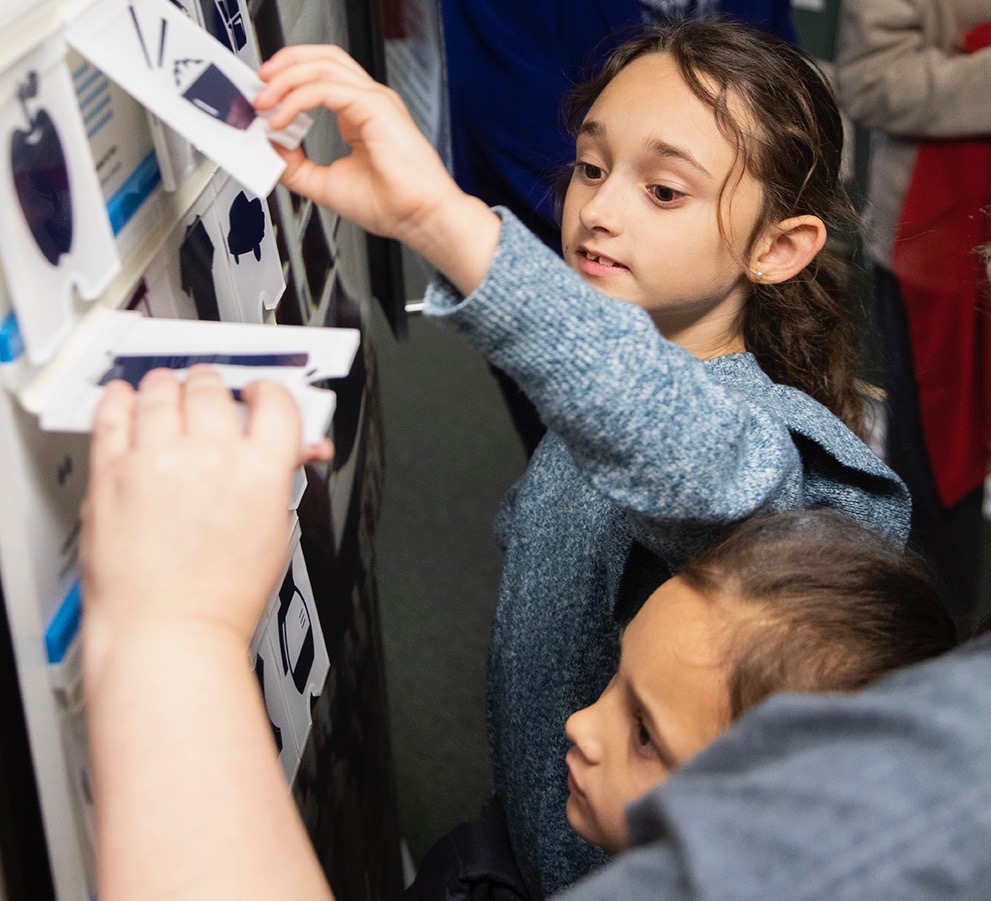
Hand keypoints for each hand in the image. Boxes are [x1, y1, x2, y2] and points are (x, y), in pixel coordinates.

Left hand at [80, 367, 329, 674]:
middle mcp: (210, 455)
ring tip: (167, 391)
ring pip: (162, 390)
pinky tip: (125, 397)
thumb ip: (279, 477)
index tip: (260, 393)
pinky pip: (113, 413)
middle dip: (216, 386)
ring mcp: (158, 459)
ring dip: (169, 385)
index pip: (275, 400)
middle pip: (214, 388)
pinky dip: (121, 398)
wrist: (170, 631)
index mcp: (261, 470)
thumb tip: (288, 450)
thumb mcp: (276, 532)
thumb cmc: (222, 597)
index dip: (269, 390)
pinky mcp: (113, 471)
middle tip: (211, 392)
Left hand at [255, 45, 499, 293]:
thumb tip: (268, 149)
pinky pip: (325, 88)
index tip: (263, 102)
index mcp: (360, 115)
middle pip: (322, 58)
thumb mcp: (326, 185)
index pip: (321, 77)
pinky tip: (282, 119)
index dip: (288, 81)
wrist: (419, 218)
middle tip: (258, 85)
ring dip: (285, 78)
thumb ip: (295, 166)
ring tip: (264, 102)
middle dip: (284, 65)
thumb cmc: (393, 205)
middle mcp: (369, 101)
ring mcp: (374, 100)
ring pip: (322, 65)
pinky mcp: (374, 106)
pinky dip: (296, 100)